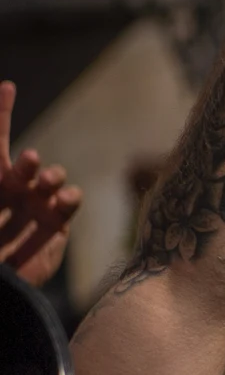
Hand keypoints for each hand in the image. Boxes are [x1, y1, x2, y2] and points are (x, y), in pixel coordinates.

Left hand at [0, 82, 80, 287]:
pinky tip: (62, 201)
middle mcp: (11, 193)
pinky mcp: (56, 227)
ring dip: (51, 177)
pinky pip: (69, 203)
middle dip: (30, 163)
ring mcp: (35, 208)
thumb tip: (41, 174)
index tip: (6, 85)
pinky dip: (69, 197)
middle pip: (26, 164)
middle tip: (30, 164)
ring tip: (47, 185)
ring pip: (52, 179)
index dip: (0, 112)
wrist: (1, 289)